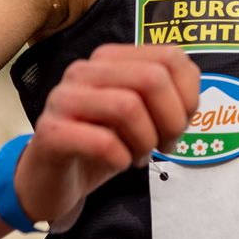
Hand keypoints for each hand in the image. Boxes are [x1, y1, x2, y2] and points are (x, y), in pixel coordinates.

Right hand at [13, 44, 199, 224]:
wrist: (49, 181)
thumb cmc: (99, 145)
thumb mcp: (140, 118)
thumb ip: (167, 99)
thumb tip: (189, 102)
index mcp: (109, 59)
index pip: (170, 57)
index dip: (187, 95)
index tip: (179, 124)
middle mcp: (85, 70)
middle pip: (153, 78)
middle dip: (171, 120)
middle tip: (164, 145)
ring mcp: (63, 99)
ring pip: (127, 106)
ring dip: (145, 141)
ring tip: (139, 156)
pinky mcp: (50, 133)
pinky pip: (101, 141)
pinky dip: (121, 158)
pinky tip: (117, 163)